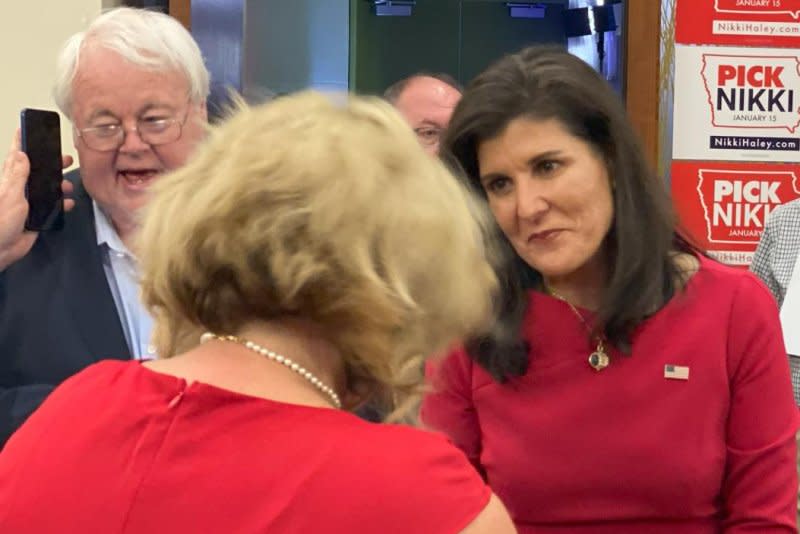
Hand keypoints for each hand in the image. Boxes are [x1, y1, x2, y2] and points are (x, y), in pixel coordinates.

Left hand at [0, 130, 73, 270]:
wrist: (0, 249)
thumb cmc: (0, 222)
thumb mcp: (11, 194)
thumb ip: (17, 174)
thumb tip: (21, 153)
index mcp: (10, 179)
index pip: (17, 155)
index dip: (21, 141)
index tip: (26, 128)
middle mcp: (20, 189)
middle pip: (37, 170)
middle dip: (51, 163)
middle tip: (64, 158)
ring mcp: (29, 202)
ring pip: (48, 188)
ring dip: (59, 185)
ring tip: (68, 184)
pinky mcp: (37, 216)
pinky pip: (53, 207)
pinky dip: (63, 204)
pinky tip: (68, 203)